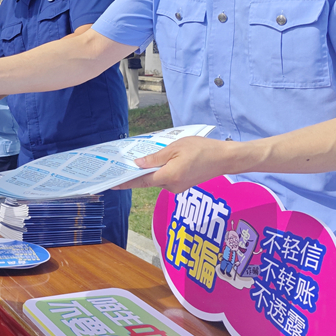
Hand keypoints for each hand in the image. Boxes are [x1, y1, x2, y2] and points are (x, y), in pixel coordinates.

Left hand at [114, 136, 234, 192]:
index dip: (126, 182)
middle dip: (137, 173)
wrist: (224, 158)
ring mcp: (178, 187)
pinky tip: (160, 161)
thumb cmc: (202, 149)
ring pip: (158, 179)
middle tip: (122, 165)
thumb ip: (156, 158)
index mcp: (169, 176)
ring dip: (151, 170)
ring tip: (143, 157)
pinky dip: (161, 171)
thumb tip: (138, 164)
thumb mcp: (176, 148)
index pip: (142, 181)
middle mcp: (172, 186)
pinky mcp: (182, 185)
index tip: (112, 184)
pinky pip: (166, 178)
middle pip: (149, 180)